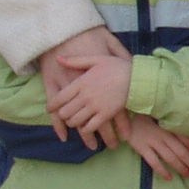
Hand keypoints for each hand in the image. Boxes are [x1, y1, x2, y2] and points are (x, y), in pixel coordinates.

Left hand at [39, 26, 125, 145]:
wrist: (137, 78)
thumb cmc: (117, 66)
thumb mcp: (96, 59)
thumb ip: (75, 61)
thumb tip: (58, 58)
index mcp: (81, 82)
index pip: (59, 98)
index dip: (51, 106)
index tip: (50, 108)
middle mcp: (85, 96)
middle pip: (64, 113)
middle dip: (62, 115)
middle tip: (64, 114)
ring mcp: (95, 106)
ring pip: (75, 122)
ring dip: (73, 123)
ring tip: (75, 121)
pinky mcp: (105, 115)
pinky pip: (89, 127)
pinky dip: (86, 130)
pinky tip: (87, 127)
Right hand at [125, 116, 188, 180]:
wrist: (124, 115)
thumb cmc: (145, 117)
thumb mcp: (161, 118)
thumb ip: (173, 127)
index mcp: (169, 126)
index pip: (187, 140)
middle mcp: (163, 134)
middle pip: (181, 151)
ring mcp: (152, 141)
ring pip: (170, 157)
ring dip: (181, 167)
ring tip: (188, 175)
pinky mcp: (141, 148)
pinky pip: (153, 162)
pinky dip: (162, 171)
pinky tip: (169, 178)